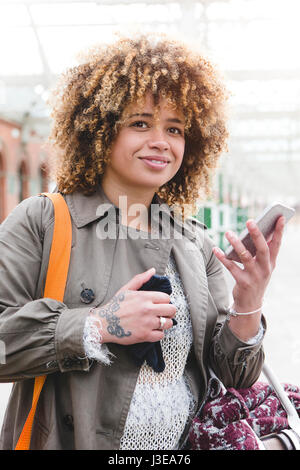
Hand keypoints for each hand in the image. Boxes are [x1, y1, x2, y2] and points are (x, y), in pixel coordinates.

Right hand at [90, 267, 175, 344]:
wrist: (104, 323)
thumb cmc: (114, 306)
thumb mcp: (126, 289)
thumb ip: (140, 279)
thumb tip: (152, 270)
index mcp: (144, 297)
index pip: (166, 298)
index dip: (164, 301)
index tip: (160, 304)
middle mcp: (147, 310)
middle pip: (172, 310)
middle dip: (169, 311)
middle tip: (162, 313)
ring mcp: (147, 323)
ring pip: (168, 323)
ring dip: (165, 323)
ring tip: (158, 322)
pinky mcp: (145, 335)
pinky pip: (161, 335)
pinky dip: (158, 334)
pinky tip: (152, 330)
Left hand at [212, 216, 284, 339]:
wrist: (250, 304)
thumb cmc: (255, 279)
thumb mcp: (262, 267)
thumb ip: (260, 252)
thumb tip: (254, 232)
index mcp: (271, 263)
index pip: (277, 244)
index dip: (279, 231)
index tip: (280, 217)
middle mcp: (265, 269)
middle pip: (262, 248)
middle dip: (257, 234)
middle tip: (250, 221)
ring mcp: (254, 276)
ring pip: (245, 257)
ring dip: (236, 244)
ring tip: (228, 232)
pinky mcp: (243, 282)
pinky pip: (231, 267)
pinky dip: (223, 257)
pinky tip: (216, 249)